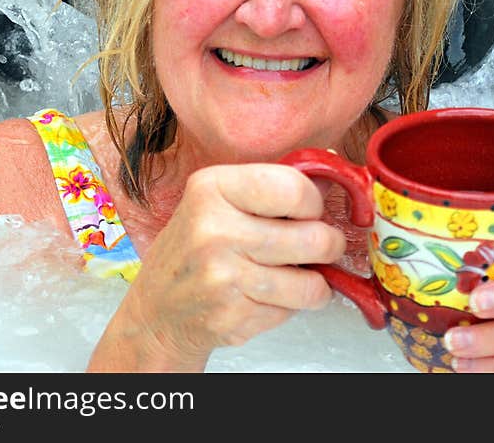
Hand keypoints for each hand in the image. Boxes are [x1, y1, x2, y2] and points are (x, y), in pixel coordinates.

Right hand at [87, 164, 344, 371]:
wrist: (158, 308)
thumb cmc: (195, 247)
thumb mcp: (218, 199)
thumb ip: (269, 187)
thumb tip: (335, 177)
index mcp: (212, 188)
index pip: (296, 189)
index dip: (315, 203)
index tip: (311, 211)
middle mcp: (214, 230)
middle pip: (313, 237)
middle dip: (329, 245)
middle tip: (324, 245)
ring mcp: (222, 277)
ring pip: (311, 283)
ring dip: (316, 282)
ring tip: (303, 274)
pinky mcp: (232, 316)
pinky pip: (291, 310)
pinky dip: (291, 306)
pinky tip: (272, 295)